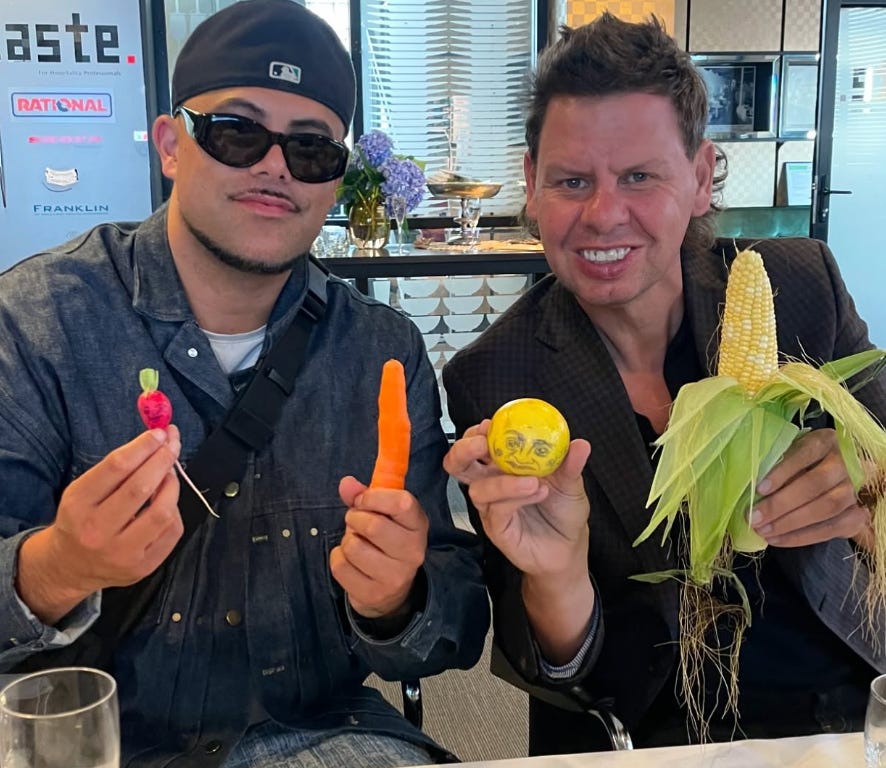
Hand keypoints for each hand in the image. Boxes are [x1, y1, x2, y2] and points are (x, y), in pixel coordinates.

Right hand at [17, 427, 183, 624]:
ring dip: (173, 485)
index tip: (159, 432)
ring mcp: (122, 553)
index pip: (116, 467)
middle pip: (141, 488)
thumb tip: (159, 439)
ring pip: (162, 512)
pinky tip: (167, 502)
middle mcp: (97, 531)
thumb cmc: (82, 518)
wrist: (70, 567)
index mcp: (77, 505)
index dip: (143, 446)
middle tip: (173, 444)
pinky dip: (175, 510)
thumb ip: (117, 468)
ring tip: (169, 474)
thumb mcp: (83, 491)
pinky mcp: (143, 567)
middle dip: (163, 460)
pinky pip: (172, 531)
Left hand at [329, 475, 428, 618]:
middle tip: (355, 522)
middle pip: (373, 526)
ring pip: (353, 547)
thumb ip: (363, 495)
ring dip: (346, 541)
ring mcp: (395, 576)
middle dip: (354, 519)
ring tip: (356, 543)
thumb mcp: (381, 514)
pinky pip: (340, 567)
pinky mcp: (374, 594)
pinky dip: (338, 558)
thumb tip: (346, 484)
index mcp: (418, 525)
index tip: (362, 500)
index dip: (374, 497)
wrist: (391, 590)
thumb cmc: (384, 541)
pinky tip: (350, 561)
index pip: (402, 503)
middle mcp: (413, 552)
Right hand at [443, 420, 591, 577]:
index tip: (488, 424)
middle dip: (464, 450)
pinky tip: (537, 493)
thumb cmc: (563, 511)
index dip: (475, 433)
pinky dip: (515, 498)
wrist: (569, 547)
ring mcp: (491, 507)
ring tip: (534, 481)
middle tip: (483, 444)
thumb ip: (570, 464)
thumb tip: (580, 444)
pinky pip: (497, 510)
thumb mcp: (570, 482)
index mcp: (502, 466)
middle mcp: (491, 484)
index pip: (477, 444)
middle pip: (459, 464)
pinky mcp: (496, 529)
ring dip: (503, 481)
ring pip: (478, 489)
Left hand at [752, 428, 870, 547]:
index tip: (759, 489)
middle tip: (754, 517)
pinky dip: (802, 537)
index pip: (805, 453)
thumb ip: (777, 463)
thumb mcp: (791, 453)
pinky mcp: (857, 515)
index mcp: (826, 442)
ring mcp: (854, 490)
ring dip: (790, 523)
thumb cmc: (803, 463)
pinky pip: (831, 529)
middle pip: (815, 484)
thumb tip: (750, 483)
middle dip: (781, 504)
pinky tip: (777, 539)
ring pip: (826, 508)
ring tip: (763, 530)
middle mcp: (845, 464)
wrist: (837, 479)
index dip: (783, 472)